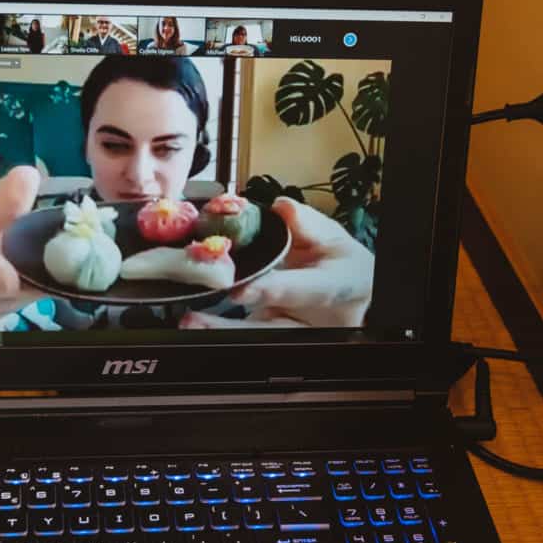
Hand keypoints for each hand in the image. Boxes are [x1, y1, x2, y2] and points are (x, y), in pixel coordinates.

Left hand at [180, 197, 373, 328]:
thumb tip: (280, 207)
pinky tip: (197, 322)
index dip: (273, 291)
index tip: (241, 291)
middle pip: (274, 327)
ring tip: (191, 322)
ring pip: (258, 335)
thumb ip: (307, 224)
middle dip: (233, 326)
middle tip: (196, 319)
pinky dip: (222, 328)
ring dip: (222, 330)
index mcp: (337, 288)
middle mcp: (316, 319)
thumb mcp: (333, 238)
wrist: (351, 292)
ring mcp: (296, 331)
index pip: (304, 290)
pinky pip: (249, 334)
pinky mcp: (278, 334)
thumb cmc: (341, 263)